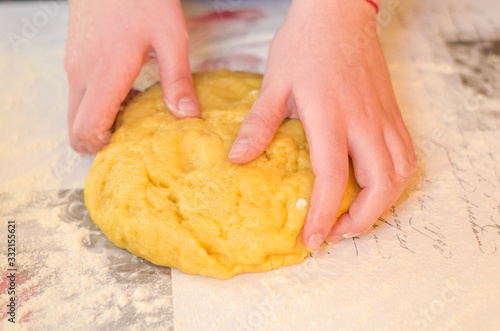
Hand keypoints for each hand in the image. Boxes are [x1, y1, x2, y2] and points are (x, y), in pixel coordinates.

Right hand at [65, 0, 199, 152]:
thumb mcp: (170, 38)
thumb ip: (177, 80)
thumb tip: (188, 116)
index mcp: (105, 74)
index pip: (86, 130)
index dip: (102, 147)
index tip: (129, 144)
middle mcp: (82, 74)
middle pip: (75, 128)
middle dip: (99, 140)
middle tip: (133, 136)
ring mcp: (74, 65)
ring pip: (77, 112)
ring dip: (100, 121)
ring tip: (136, 112)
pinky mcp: (75, 57)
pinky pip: (81, 94)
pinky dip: (99, 103)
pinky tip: (129, 91)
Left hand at [228, 0, 415, 250]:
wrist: (339, 12)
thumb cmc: (304, 44)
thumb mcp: (275, 83)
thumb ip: (259, 124)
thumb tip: (238, 160)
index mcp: (330, 116)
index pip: (332, 178)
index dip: (324, 215)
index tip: (313, 240)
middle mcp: (363, 121)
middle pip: (379, 185)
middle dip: (361, 220)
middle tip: (337, 233)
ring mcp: (383, 117)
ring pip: (399, 173)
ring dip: (382, 203)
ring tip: (358, 216)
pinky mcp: (393, 111)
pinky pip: (407, 153)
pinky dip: (396, 178)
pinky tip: (378, 184)